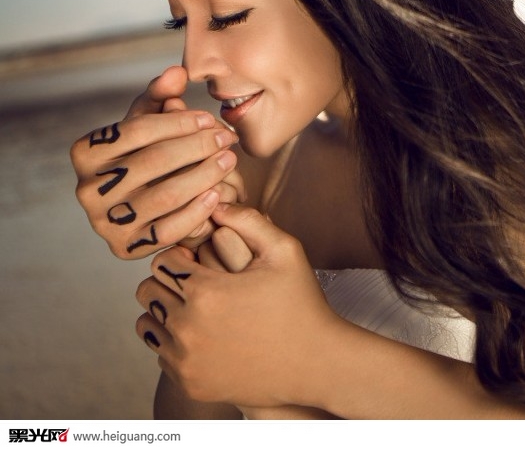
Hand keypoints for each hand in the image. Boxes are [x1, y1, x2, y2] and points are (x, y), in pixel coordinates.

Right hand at [71, 66, 245, 258]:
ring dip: (204, 175)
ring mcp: (105, 222)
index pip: (136, 131)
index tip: (208, 118)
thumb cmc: (144, 155)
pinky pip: (169, 230)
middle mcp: (87, 189)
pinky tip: (218, 193)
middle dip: (197, 147)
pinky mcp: (126, 248)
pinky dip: (197, 211)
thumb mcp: (147, 124)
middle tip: (227, 138)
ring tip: (229, 160)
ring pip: (165, 196)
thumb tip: (178, 72)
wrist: (135, 208)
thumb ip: (160, 96)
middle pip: (153, 162)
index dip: (177, 122)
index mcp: (85, 153)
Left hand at [135, 205, 337, 407]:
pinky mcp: (189, 383)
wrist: (316, 364)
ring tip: (197, 308)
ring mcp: (186, 360)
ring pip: (147, 323)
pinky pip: (160, 354)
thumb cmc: (302, 304)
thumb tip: (215, 202)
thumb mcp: (285, 252)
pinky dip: (174, 342)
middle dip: (169, 282)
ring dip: (166, 312)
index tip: (200, 262)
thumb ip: (249, 220)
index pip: (163, 262)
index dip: (182, 257)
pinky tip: (204, 335)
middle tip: (198, 283)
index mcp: (205, 292)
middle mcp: (187, 327)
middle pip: (148, 291)